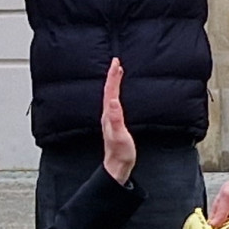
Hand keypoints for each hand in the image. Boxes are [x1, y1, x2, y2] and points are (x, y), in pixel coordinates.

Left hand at [98, 57, 134, 184]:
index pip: (111, 91)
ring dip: (114, 82)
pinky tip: (118, 94)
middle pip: (109, 91)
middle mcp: (108, 115)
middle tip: (116, 62)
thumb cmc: (121, 153)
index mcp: (109, 115)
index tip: (116, 63)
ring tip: (117, 72)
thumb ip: (116, 119)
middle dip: (113, 75)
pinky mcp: (114, 123)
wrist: (118, 166)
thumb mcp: (120, 135)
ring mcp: (110, 119)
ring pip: (111, 95)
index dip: (113, 76)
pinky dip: (116, 93)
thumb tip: (113, 101)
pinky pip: (114, 102)